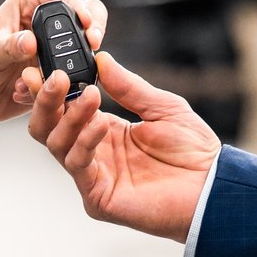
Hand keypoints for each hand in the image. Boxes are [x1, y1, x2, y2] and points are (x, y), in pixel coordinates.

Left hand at [0, 0, 107, 125]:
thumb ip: (8, 46)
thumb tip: (31, 42)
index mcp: (28, 5)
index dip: (79, 6)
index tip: (87, 23)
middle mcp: (44, 26)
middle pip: (85, 20)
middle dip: (92, 33)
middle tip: (93, 46)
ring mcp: (51, 53)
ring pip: (82, 54)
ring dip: (69, 69)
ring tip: (40, 83)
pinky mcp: (53, 77)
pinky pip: (68, 82)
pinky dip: (53, 90)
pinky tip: (21, 94)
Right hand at [22, 53, 220, 240]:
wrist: (212, 187)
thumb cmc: (193, 152)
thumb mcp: (162, 107)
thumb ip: (129, 87)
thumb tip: (102, 59)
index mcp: (103, 130)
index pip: (63, 107)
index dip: (51, 88)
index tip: (44, 64)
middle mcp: (92, 152)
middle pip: (47, 127)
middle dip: (46, 100)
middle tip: (55, 76)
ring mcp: (92, 176)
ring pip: (57, 144)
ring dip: (69, 116)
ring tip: (90, 95)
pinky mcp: (97, 197)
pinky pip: (78, 165)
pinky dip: (86, 141)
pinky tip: (102, 123)